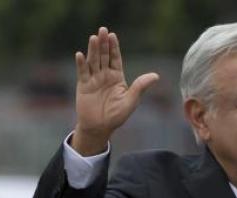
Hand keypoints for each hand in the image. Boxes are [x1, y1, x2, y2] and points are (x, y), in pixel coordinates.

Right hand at [72, 27, 158, 154]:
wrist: (100, 127)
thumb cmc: (117, 115)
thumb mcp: (131, 101)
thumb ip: (140, 87)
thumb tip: (155, 76)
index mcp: (117, 77)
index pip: (115, 59)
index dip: (114, 47)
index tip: (113, 35)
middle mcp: (104, 75)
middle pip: (103, 56)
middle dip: (103, 43)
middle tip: (102, 30)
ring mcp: (93, 79)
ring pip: (93, 61)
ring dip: (93, 50)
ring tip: (93, 38)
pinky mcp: (83, 86)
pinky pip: (82, 72)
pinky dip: (81, 64)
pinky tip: (80, 55)